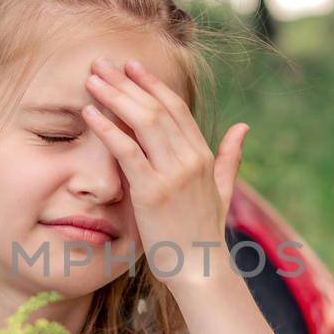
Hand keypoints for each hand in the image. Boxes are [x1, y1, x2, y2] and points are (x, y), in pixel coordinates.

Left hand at [82, 56, 249, 290]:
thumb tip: (243, 127)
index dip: (152, 84)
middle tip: (102, 62)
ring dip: (115, 97)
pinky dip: (107, 129)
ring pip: (143, 122)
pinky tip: (90, 114)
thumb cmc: (203, 234)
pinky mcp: (152, 192)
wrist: (201, 271)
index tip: (131, 67)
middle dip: (127, 82)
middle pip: (156, 108)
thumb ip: (229, 157)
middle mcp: (190, 159)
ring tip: (92, 80)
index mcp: (203, 156)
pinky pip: (127, 152)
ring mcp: (172, 175)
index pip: (176, 109)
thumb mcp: (222, 191)